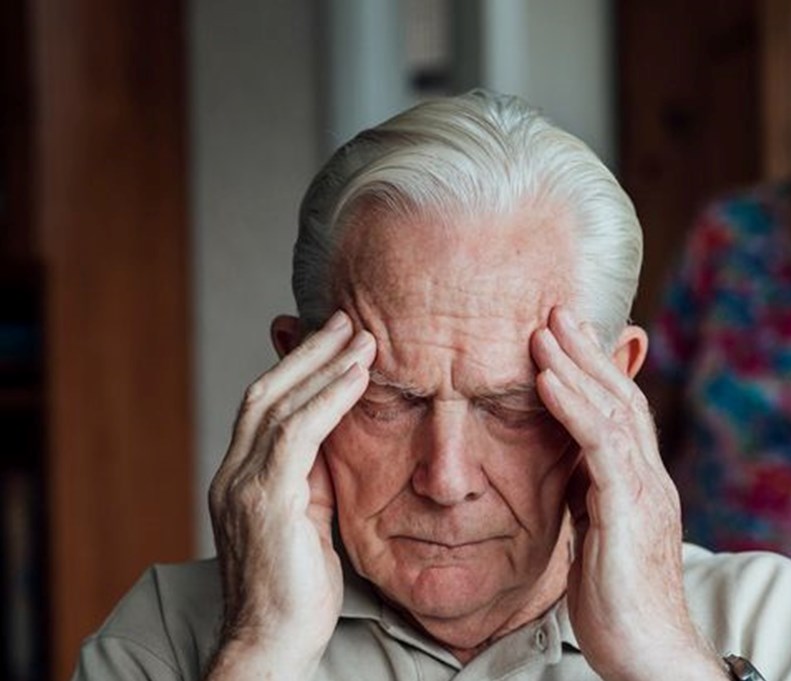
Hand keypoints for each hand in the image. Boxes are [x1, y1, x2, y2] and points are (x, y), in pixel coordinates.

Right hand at [205, 310, 374, 678]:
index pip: (265, 406)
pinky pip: (296, 434)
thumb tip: (338, 439)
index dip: (296, 367)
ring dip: (323, 364)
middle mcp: (233, 475)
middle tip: (347, 319)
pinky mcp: (264, 501)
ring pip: (277, 403)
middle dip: (307, 351)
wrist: (271, 646)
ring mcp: (243, 486)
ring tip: (361, 335)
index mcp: (242, 479)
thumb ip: (315, 478)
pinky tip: (357, 376)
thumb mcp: (309, 522)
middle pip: (266, 392)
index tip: (330, 337)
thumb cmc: (297, 593)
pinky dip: (328, 398)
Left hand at [531, 307, 724, 680]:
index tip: (565, 338)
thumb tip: (570, 469)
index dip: (596, 373)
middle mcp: (651, 480)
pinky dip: (573, 407)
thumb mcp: (597, 541)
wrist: (652, 659)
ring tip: (543, 330)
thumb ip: (590, 498)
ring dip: (575, 366)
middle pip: (622, 399)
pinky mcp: (630, 513)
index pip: (622, 415)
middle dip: (587, 352)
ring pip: (613, 412)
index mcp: (642, 487)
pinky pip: (599, 448)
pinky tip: (547, 380)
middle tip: (555, 310)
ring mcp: (645, 493)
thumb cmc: (621, 610)